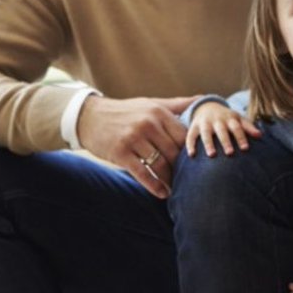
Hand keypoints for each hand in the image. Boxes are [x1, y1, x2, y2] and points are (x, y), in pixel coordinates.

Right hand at [77, 95, 192, 198]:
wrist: (89, 117)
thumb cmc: (126, 111)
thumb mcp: (151, 104)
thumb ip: (177, 104)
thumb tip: (202, 98)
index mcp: (159, 113)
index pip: (183, 135)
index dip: (191, 151)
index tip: (198, 163)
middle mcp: (148, 124)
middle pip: (174, 151)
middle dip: (182, 168)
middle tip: (190, 180)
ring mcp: (133, 138)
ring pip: (160, 164)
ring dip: (170, 179)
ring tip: (177, 189)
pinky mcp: (120, 152)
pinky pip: (142, 173)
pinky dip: (154, 185)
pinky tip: (162, 193)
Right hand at [185, 101, 261, 157]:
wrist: (207, 106)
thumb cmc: (227, 118)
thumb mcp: (238, 119)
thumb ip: (248, 127)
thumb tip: (260, 135)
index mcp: (230, 118)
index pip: (237, 128)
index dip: (241, 137)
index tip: (245, 148)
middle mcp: (217, 120)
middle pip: (222, 131)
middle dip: (226, 141)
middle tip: (230, 153)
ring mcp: (205, 123)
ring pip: (206, 133)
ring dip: (208, 143)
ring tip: (212, 155)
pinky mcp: (194, 126)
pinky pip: (191, 135)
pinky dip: (190, 144)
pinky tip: (192, 155)